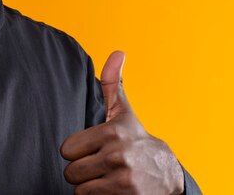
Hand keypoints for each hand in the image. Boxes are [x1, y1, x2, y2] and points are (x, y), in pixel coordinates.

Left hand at [60, 51, 183, 194]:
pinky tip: (112, 189)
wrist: (167, 173)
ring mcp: (122, 178)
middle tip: (99, 166)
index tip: (92, 149)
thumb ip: (112, 83)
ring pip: (79, 189)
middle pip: (70, 171)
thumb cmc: (135, 139)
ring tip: (106, 177)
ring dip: (89, 186)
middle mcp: (116, 154)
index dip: (76, 152)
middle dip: (81, 171)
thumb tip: (118, 52)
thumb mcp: (123, 112)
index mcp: (111, 132)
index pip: (66, 150)